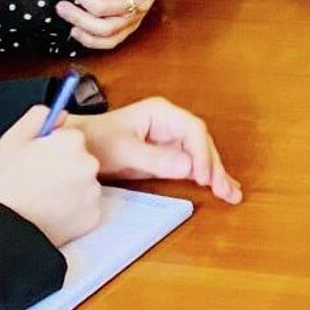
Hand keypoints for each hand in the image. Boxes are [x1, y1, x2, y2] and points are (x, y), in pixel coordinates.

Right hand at [0, 104, 103, 246]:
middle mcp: (89, 163)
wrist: (2, 230)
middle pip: (81, 160)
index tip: (40, 160)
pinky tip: (52, 213)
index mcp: (72, 141)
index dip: (53, 148)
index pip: (71, 138)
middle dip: (65, 167)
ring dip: (70, 189)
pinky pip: (86, 208)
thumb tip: (58, 113)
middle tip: (40, 181)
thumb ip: (37, 117)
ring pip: (84, 184)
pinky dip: (73, 211)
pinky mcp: (93, 216)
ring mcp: (93, 191)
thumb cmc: (4, 186)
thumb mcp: (11, 141)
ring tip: (43, 199)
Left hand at [81, 97, 242, 204]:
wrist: (79, 147)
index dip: (202, 153)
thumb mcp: (123, 150)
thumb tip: (188, 166)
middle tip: (224, 190)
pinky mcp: (166, 157)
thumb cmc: (97, 141)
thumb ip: (155, 158)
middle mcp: (170, 125)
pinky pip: (191, 166)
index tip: (203, 177)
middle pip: (201, 143)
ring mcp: (170, 140)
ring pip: (200, 156)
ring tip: (231, 194)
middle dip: (214, 166)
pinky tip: (222, 188)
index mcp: (162, 114)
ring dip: (215, 174)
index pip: (193, 130)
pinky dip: (205, 178)